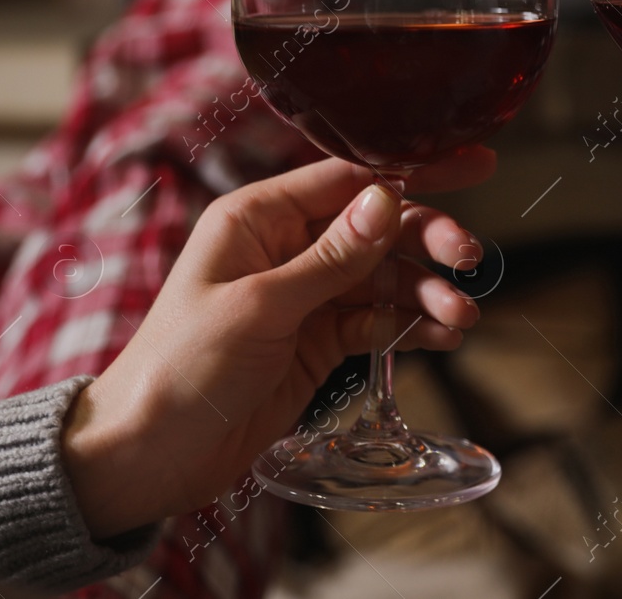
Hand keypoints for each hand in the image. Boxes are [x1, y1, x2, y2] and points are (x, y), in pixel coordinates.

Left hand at [62, 152, 492, 537]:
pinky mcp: (318, 341)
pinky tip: (442, 335)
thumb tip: (389, 201)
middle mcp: (286, 248)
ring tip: (460, 317)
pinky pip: (377, 321)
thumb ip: (331, 258)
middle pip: (378, 228)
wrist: (149, 455)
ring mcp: (306, 296)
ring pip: (385, 278)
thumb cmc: (180, 367)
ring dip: (426, 293)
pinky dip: (412, 326)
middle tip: (468, 258)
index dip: (414, 172)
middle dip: (427, 241)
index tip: (471, 166)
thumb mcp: (260, 306)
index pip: (350, 178)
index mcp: (259, 218)